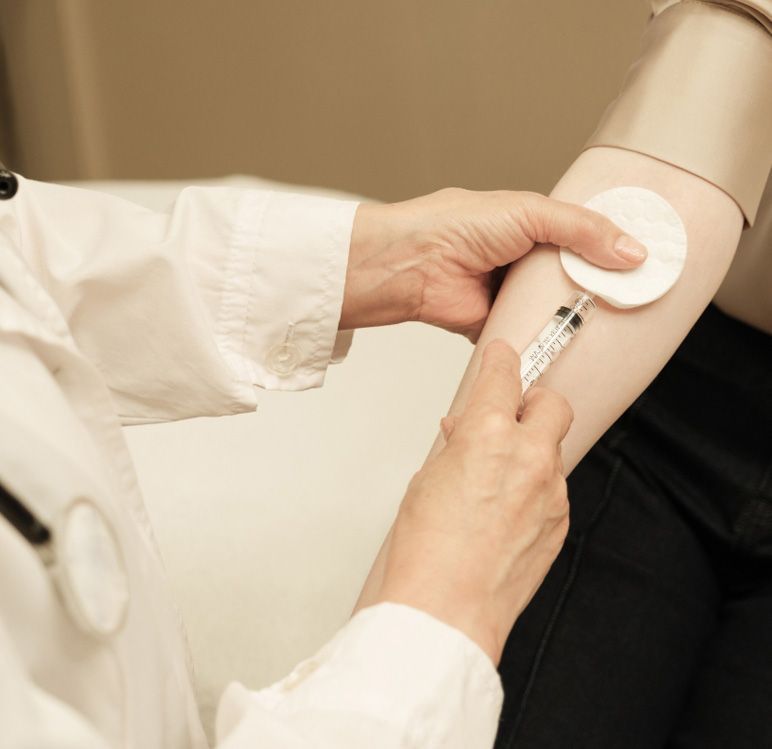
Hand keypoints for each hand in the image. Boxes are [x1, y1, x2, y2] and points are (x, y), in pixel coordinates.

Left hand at [341, 188, 646, 339]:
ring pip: (554, 305)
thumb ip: (582, 229)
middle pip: (573, 274)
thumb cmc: (457, 226)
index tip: (644, 261)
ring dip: (575, 312)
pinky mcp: (498, 323)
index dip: (611, 247)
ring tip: (613, 319)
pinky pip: (530, 333)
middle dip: (599, 284)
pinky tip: (572, 341)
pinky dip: (546, 338)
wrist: (415, 265)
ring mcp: (510, 292)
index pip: (582, 235)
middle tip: (636, 295)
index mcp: (531, 225)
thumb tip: (630, 251)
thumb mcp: (531, 213)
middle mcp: (523, 259)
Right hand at [372, 339, 571, 663]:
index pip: (503, 377)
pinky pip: (554, 488)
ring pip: (553, 450)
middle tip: (513, 412)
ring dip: (531, 451)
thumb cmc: (429, 549)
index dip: (502, 360)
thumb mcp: (429, 479)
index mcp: (488, 435)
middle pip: (553, 404)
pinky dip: (535, 487)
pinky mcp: (560, 521)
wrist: (448, 606)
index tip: (503, 355)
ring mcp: (551, 491)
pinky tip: (507, 509)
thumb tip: (465, 434)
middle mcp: (528, 456)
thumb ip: (457, 446)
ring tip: (498, 477)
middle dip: (534, 401)